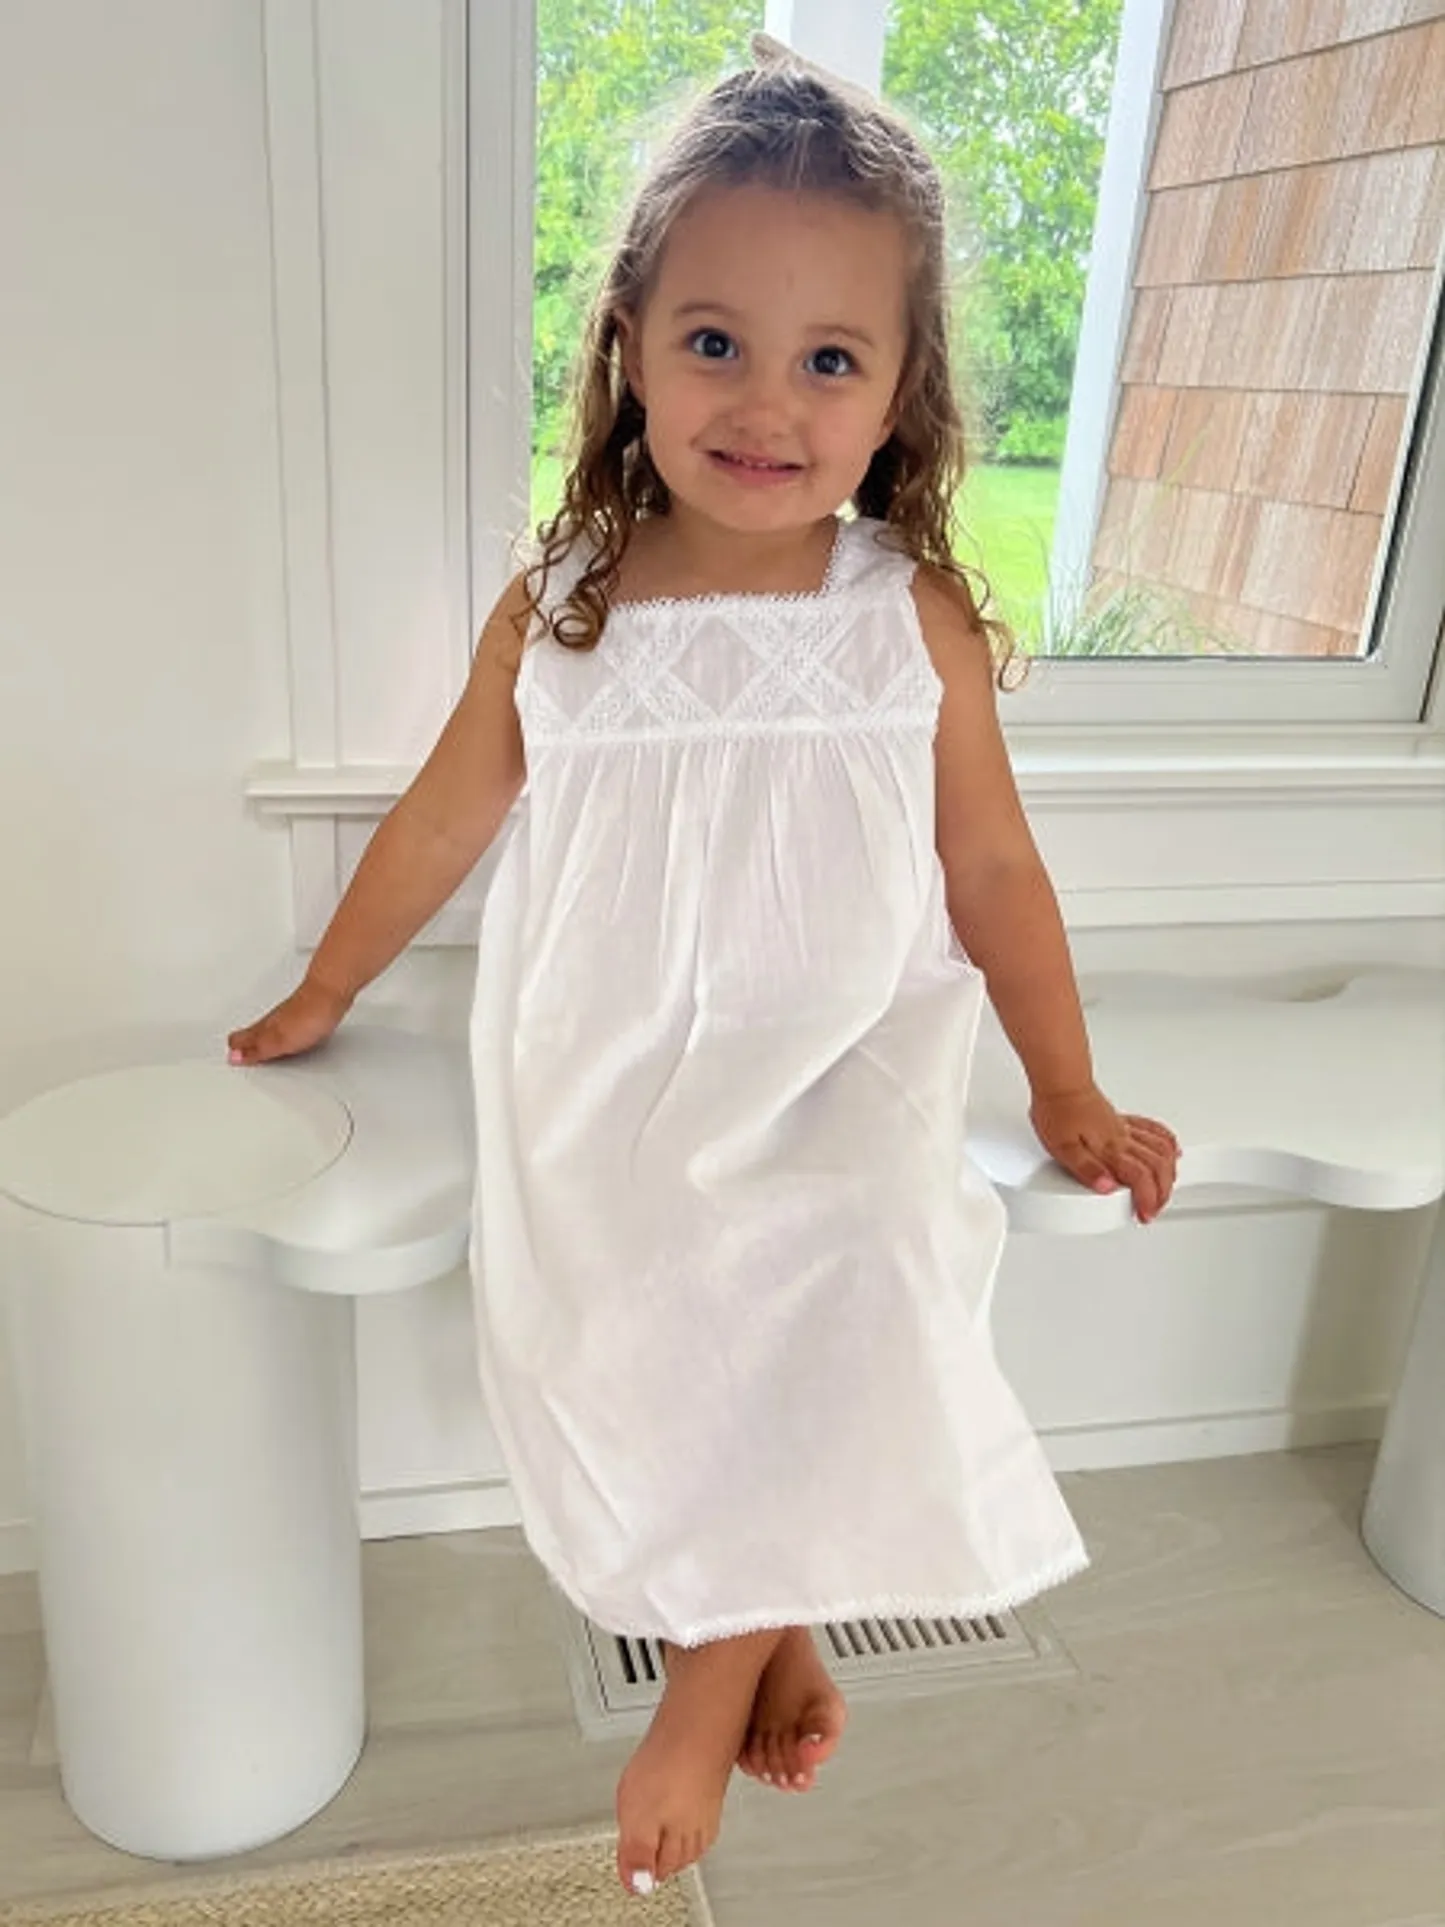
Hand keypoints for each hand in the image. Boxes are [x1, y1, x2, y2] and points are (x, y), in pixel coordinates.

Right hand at [226, 978, 352, 1065]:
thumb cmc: (309, 1014)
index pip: (242, 1039)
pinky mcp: (306, 1012)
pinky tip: (284, 1033)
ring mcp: (290, 1015)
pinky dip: (277, 1030)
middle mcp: (274, 1020)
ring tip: (252, 1044)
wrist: (332, 992)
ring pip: (267, 1026)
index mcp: (266, 1028)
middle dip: (242, 1042)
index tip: (228, 1057)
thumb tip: (234, 1057)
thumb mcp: (280, 1041)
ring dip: (257, 1036)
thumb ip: (258, 1050)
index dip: (235, 1050)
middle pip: (253, 1032)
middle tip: (234, 1049)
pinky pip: (285, 1023)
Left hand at [1029, 1084, 1179, 1223]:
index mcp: (1109, 1150)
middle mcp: (1122, 1140)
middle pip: (1158, 1167)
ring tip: (1164, 1190)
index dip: (1148, 1201)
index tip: (1145, 1215)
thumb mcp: (1062, 1148)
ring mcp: (1125, 1129)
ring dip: (1169, 1173)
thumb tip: (1107, 1188)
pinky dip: (1168, 1144)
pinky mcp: (1122, 1120)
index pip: (1140, 1179)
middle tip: (1154, 1209)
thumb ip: (1087, 1170)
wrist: (1059, 1082)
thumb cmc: (1057, 1112)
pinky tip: (1172, 1152)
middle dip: (1162, 1193)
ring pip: (1162, 1150)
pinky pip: (1154, 1130)